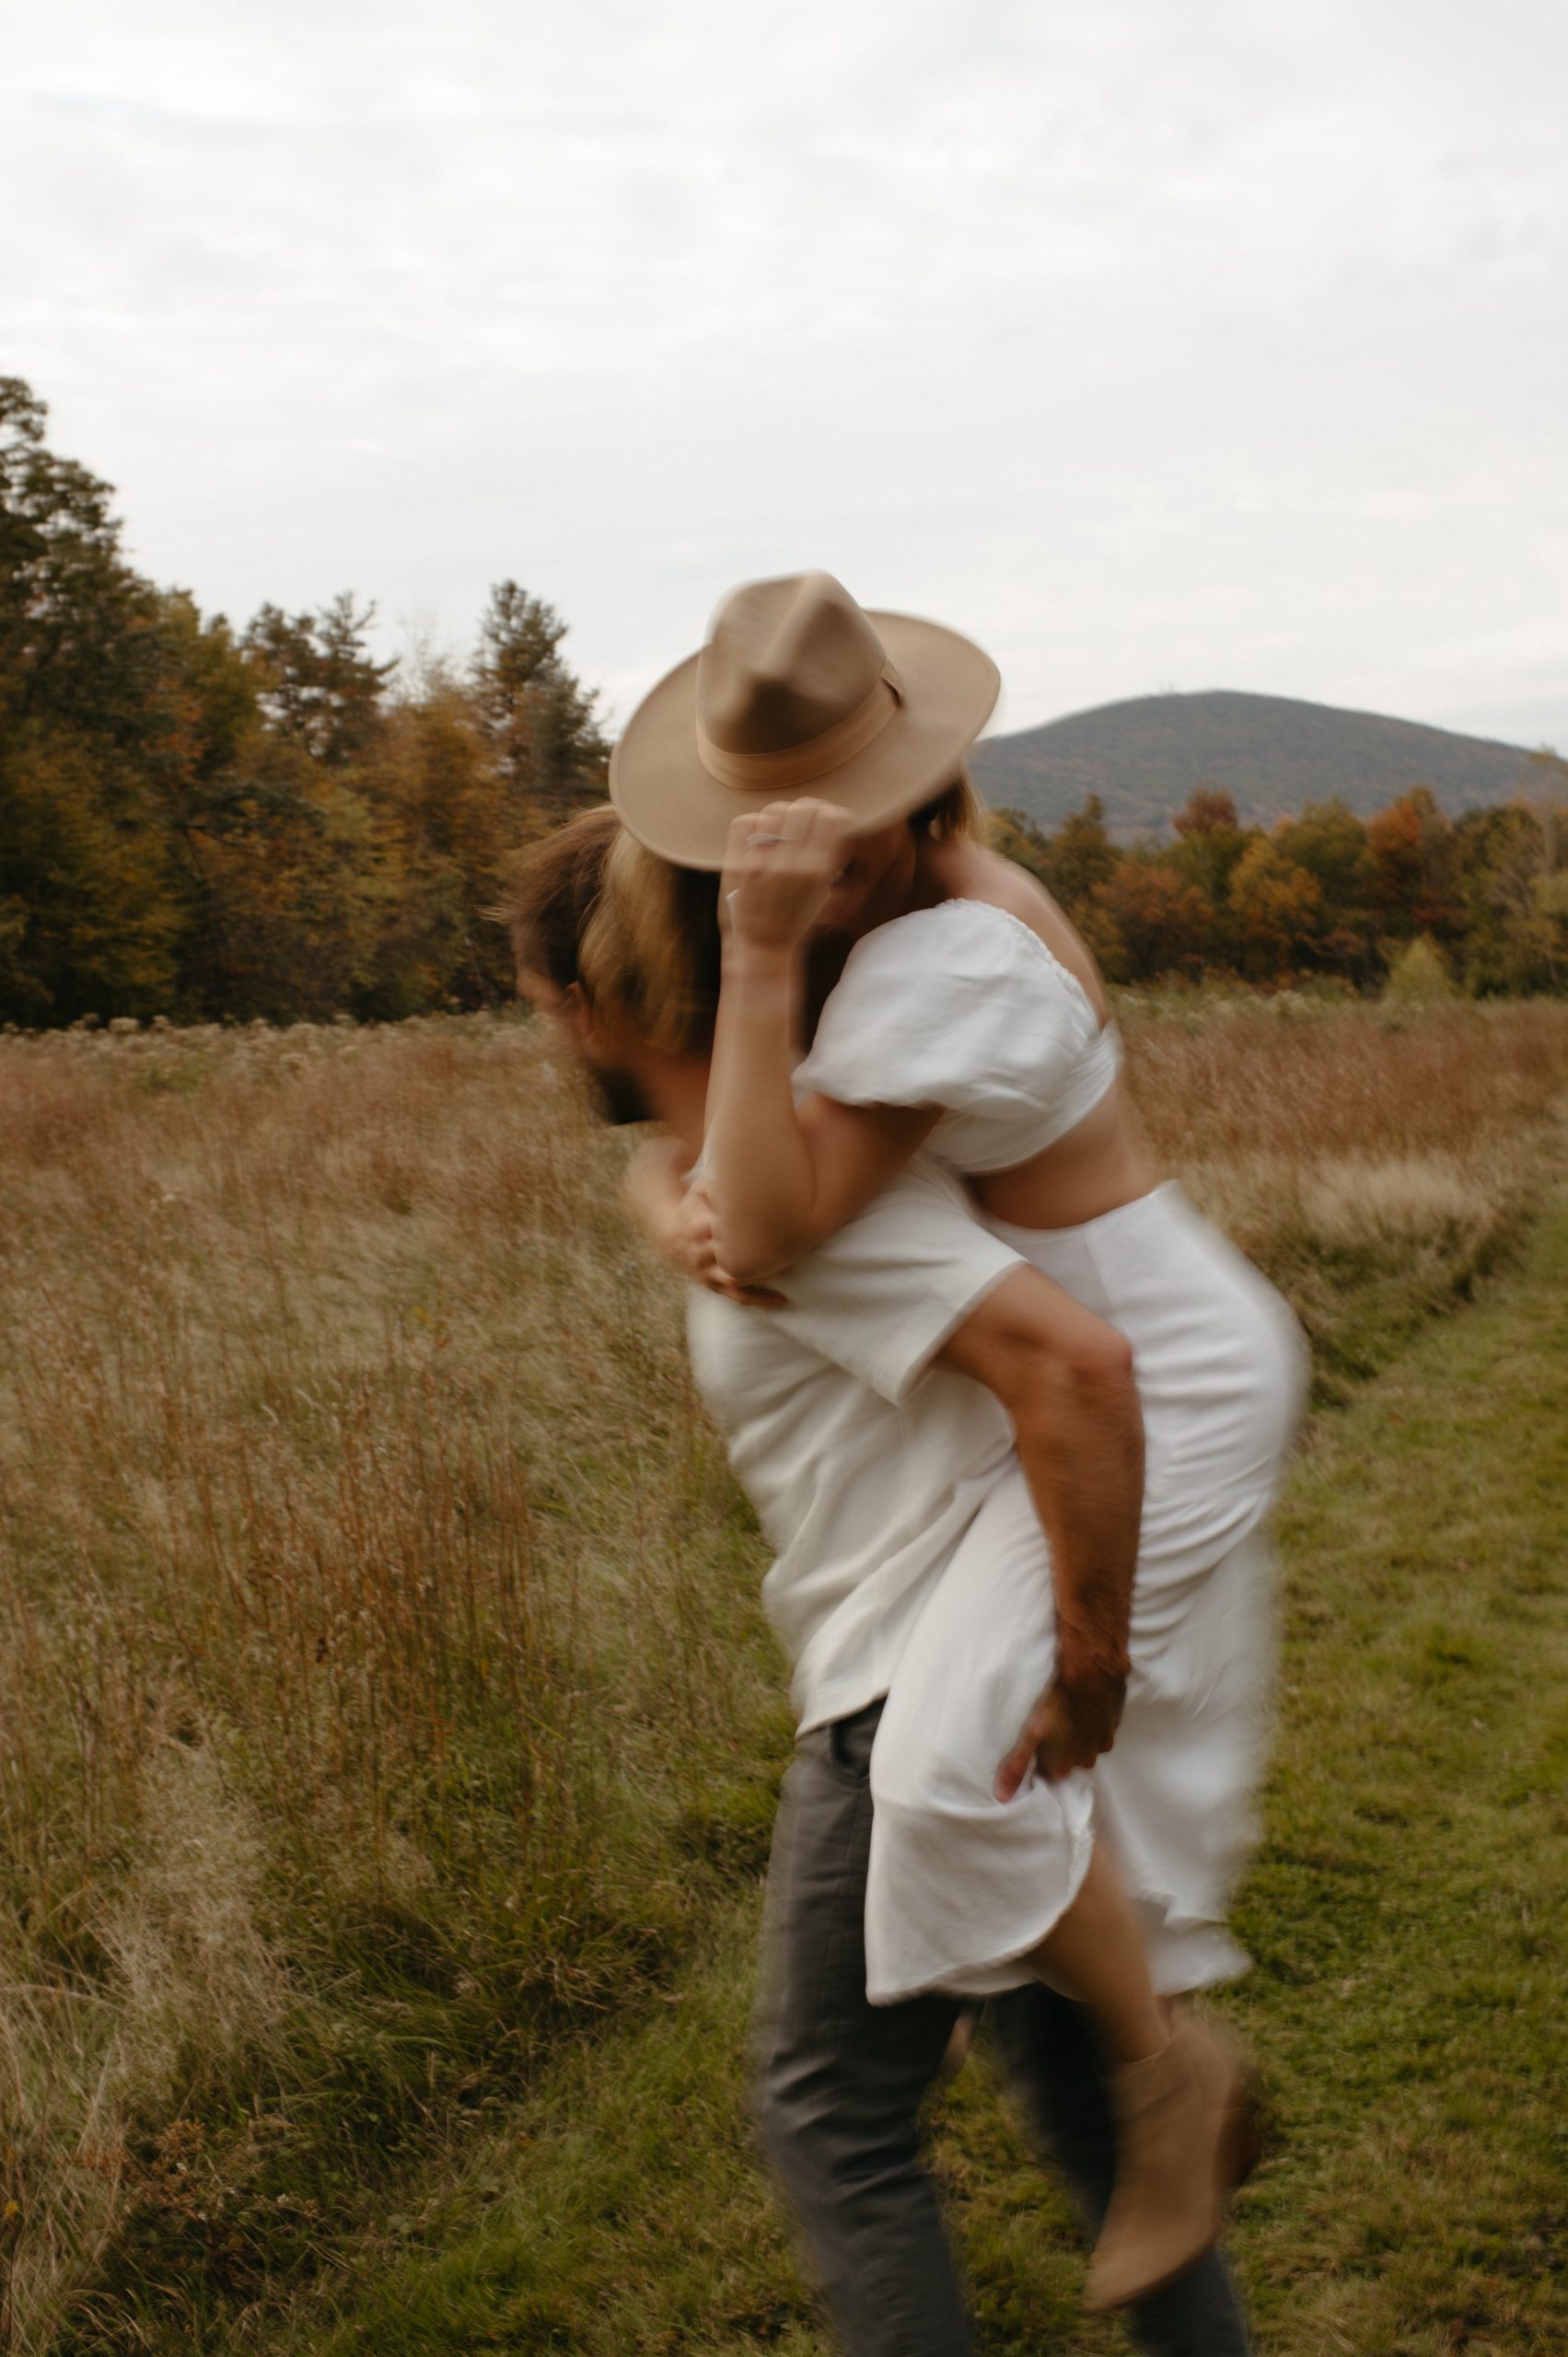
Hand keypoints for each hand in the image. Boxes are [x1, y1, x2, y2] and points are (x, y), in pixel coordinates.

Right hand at [667, 1178, 786, 1307]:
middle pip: (732, 1254)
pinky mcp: (714, 1286)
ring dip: (761, 1276)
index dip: (746, 1225)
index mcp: (699, 1226)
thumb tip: (747, 1177)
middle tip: (789, 1243)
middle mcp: (701, 1252)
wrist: (671, 1237)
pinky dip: (760, 1300)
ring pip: (736, 1278)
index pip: (723, 1226)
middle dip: (759, 1251)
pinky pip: (738, 1297)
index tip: (772, 1220)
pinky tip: (781, 1300)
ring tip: (788, 1269)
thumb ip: (719, 1185)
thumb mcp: (699, 1190)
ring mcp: (707, 1272)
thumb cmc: (693, 1209)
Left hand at [720, 799, 858, 955]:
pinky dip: (753, 823)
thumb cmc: (797, 920)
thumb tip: (834, 819)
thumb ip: (830, 857)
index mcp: (818, 871)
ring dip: (780, 816)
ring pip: (774, 811)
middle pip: (802, 807)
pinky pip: (745, 821)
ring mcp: (761, 863)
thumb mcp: (824, 891)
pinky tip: (759, 836)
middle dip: (806, 811)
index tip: (825, 819)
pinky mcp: (737, 865)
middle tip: (802, 822)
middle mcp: (791, 864)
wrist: (764, 948)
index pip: (830, 816)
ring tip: (780, 829)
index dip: (829, 812)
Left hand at [993, 1667, 1125, 1799]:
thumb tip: (1003, 1796)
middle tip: (1049, 1726)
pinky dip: (1091, 1721)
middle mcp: (1086, 1760)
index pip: (1048, 1773)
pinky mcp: (1113, 1725)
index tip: (1034, 1743)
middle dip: (1059, 1747)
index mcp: (1064, 1766)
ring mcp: (1102, 1743)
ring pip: (1085, 1745)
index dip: (1039, 1758)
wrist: (1092, 1672)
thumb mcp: (1030, 1733)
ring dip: (1077, 1734)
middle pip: (1068, 1760)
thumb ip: (1017, 1765)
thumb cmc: (1058, 1702)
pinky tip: (1083, 1706)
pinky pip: (1099, 1729)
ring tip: (1066, 1714)